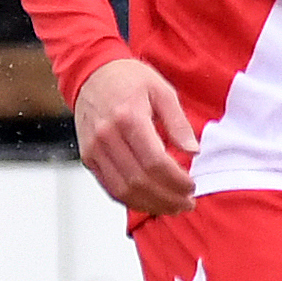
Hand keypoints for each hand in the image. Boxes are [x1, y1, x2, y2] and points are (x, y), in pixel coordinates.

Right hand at [73, 57, 196, 215]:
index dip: (176, 181)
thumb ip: (178, 123)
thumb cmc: (128, 79)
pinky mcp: (88, 157)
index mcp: (128, 117)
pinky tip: (150, 202)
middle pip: (139, 180)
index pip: (155, 162)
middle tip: (187, 203)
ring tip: (172, 207)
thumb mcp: (162, 91)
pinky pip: (110, 187)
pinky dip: (131, 200)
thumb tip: (193, 151)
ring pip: (123, 190)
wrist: (92, 73)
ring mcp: (94, 149)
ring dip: (151, 204)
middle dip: (167, 198)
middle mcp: (107, 135)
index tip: (192, 186)